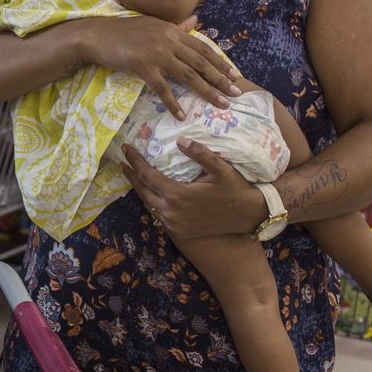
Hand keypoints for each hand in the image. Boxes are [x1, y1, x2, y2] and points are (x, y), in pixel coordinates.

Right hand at [74, 15, 239, 117]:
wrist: (96, 35)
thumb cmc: (123, 31)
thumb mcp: (153, 25)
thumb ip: (176, 26)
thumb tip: (197, 20)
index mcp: (172, 30)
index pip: (203, 48)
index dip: (220, 63)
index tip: (234, 75)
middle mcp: (169, 40)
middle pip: (201, 62)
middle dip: (221, 79)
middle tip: (236, 94)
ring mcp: (157, 53)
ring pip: (188, 75)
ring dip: (207, 91)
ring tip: (220, 104)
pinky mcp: (143, 66)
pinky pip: (163, 88)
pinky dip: (173, 103)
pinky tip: (181, 115)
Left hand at [121, 139, 266, 239]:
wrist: (249, 216)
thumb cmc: (234, 189)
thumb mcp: (220, 168)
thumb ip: (200, 153)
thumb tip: (180, 140)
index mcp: (177, 196)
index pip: (147, 176)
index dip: (134, 161)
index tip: (126, 148)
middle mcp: (171, 213)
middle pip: (142, 191)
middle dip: (131, 174)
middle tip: (123, 160)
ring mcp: (174, 224)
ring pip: (148, 203)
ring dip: (139, 188)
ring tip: (132, 174)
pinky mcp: (179, 231)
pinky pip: (158, 213)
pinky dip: (151, 200)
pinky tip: (150, 191)